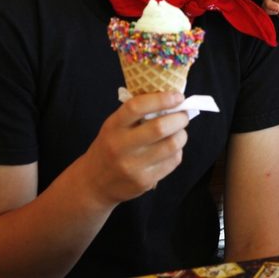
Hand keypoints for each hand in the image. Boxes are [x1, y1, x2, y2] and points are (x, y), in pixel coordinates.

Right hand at [79, 90, 189, 206]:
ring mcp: (132, 166)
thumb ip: (138, 114)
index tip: (177, 96)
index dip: (161, 99)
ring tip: (179, 132)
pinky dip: (177, 151)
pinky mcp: (144, 181)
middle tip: (183, 115)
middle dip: (179, 118)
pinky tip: (171, 149)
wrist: (94, 183)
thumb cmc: (110, 146)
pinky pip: (172, 161)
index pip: (137, 107)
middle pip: (160, 128)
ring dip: (182, 135)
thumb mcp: (115, 126)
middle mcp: (121, 146)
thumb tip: (171, 100)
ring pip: (171, 145)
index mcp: (113, 126)